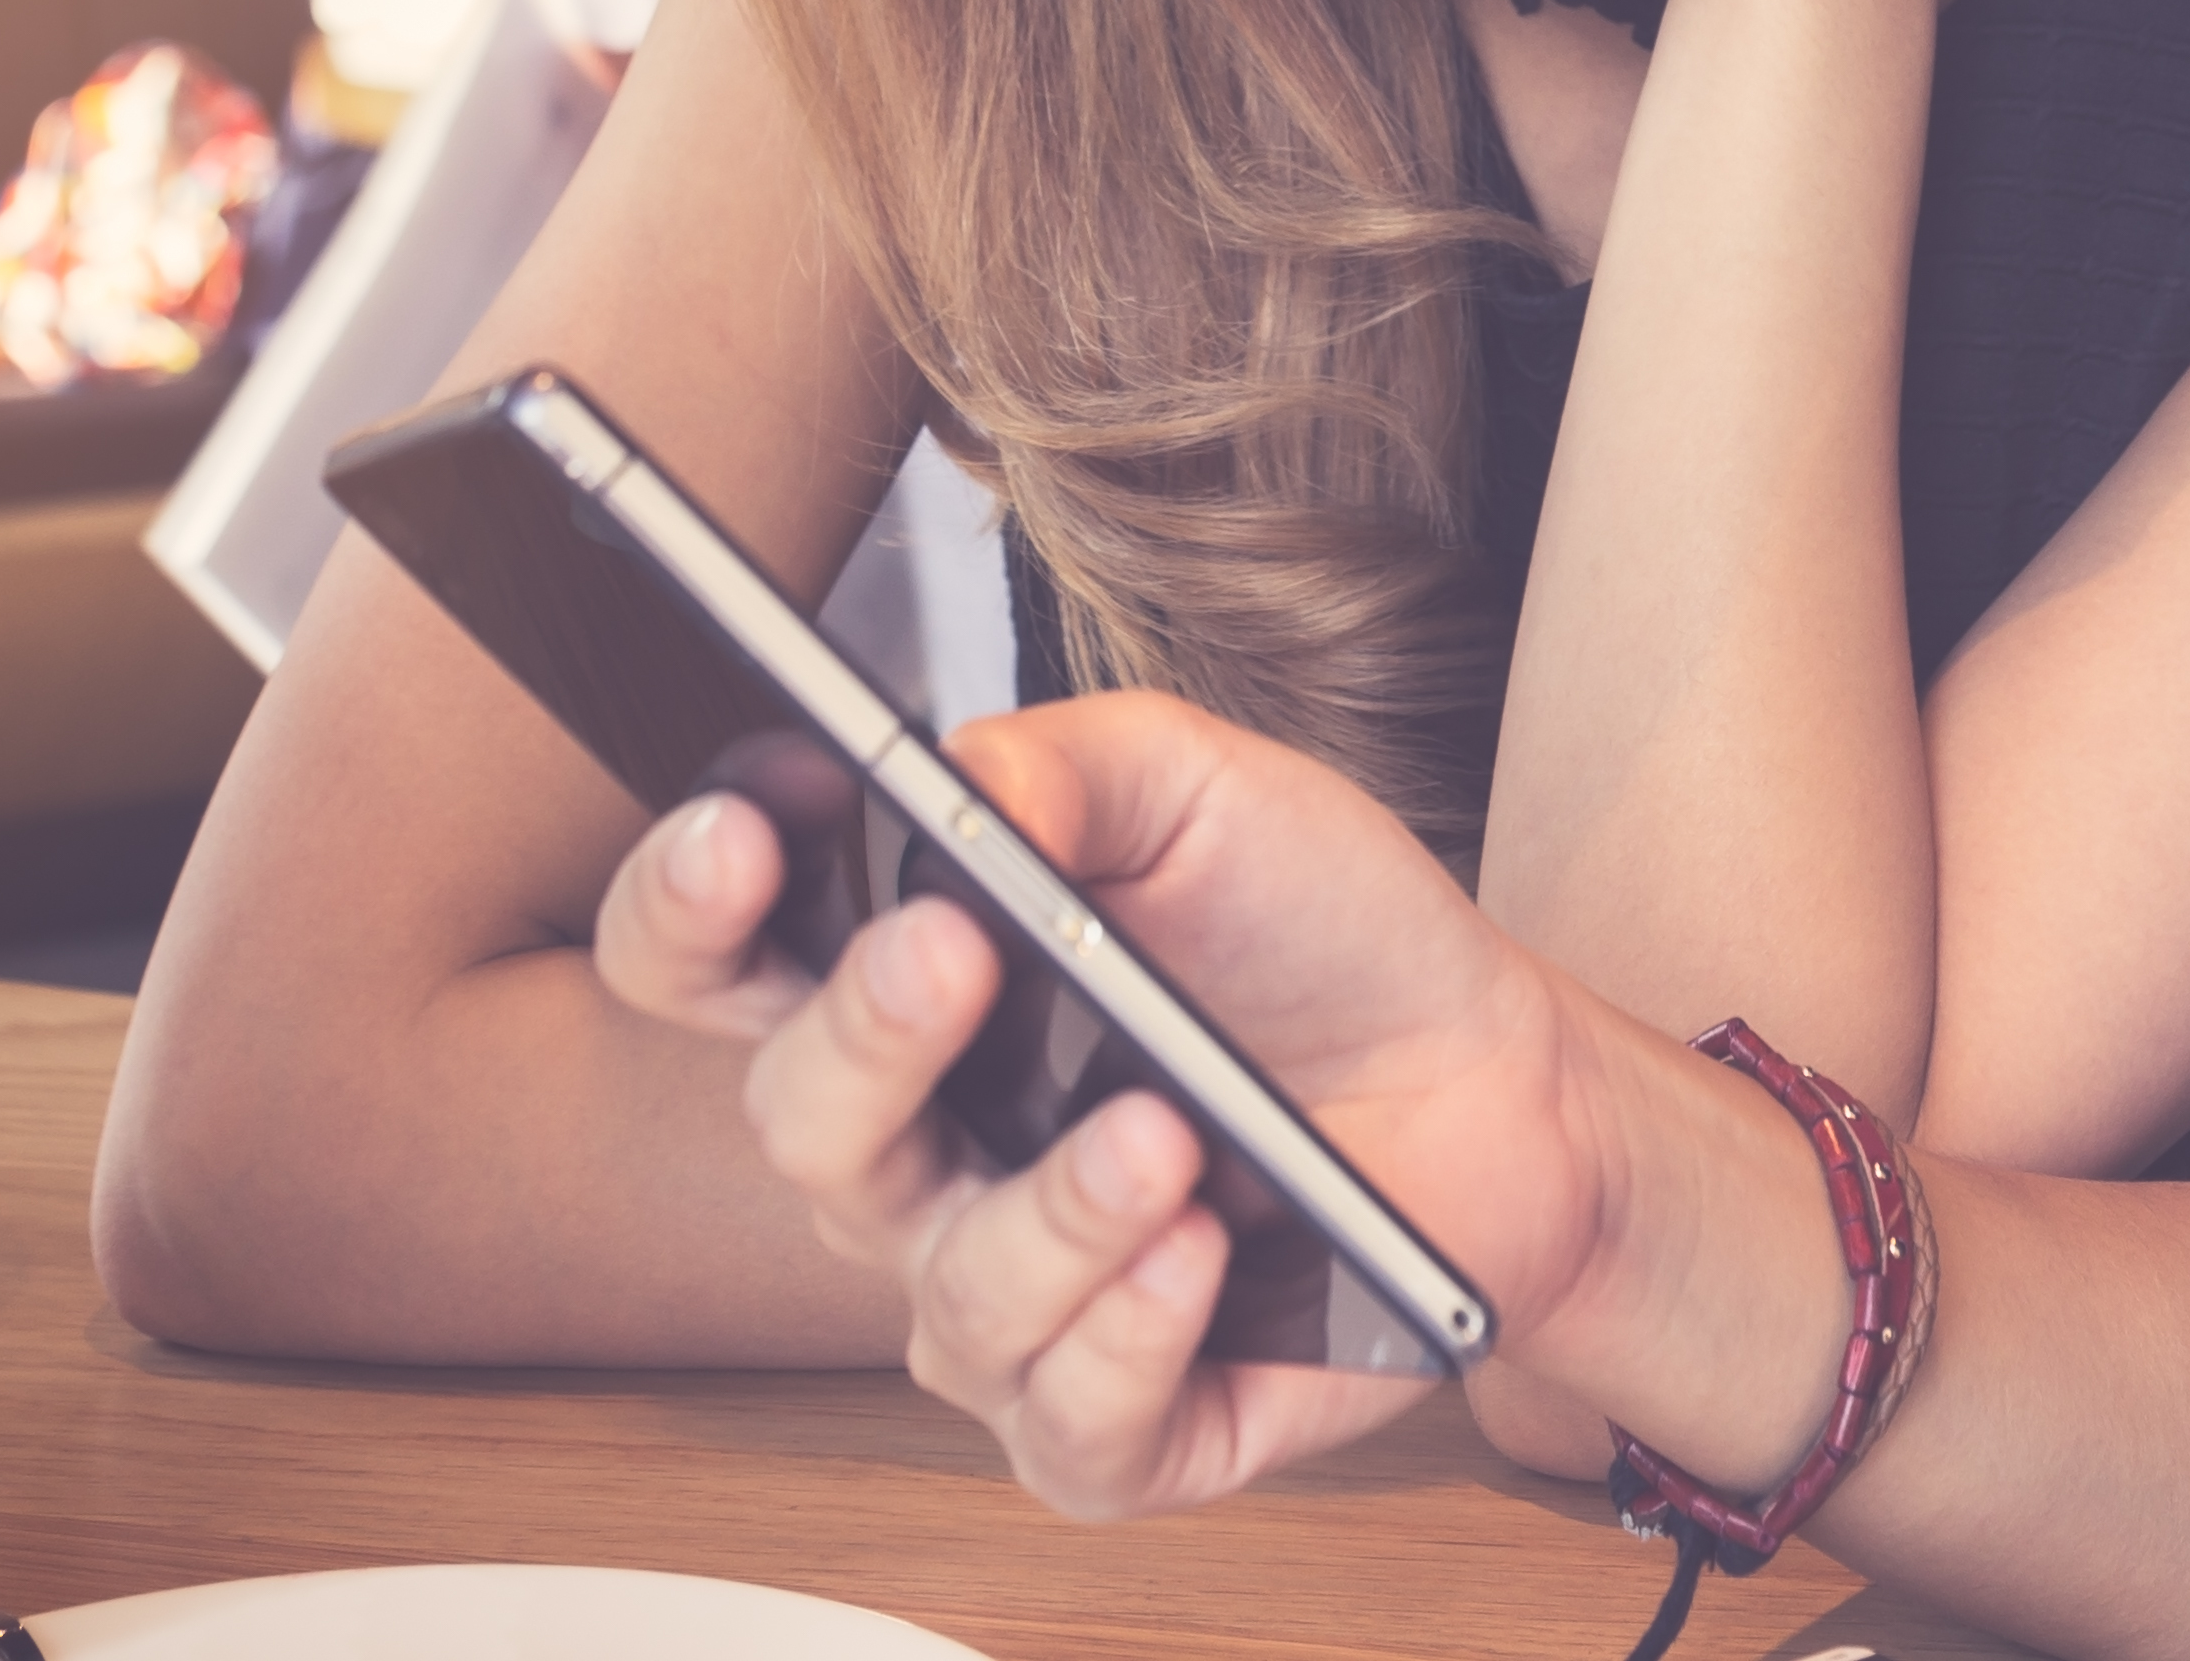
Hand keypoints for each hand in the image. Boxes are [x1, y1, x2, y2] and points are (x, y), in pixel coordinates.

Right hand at [594, 691, 1621, 1517]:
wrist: (1502, 1077)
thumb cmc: (1322, 931)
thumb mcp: (1211, 795)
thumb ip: (1072, 764)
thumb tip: (954, 775)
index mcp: (905, 991)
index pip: (714, 963)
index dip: (687, 909)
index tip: (742, 833)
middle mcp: (925, 1159)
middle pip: (803, 1126)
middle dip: (863, 1040)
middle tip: (951, 956)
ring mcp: (1015, 1302)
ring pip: (949, 1298)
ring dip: (1050, 1212)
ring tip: (1165, 1133)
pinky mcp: (1122, 1420)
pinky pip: (1068, 1424)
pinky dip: (1129, 1338)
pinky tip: (1201, 1251)